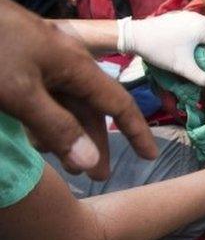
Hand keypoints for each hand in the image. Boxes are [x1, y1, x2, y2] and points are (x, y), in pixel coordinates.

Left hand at [0, 0, 156, 179]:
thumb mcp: (21, 93)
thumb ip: (56, 127)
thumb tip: (90, 161)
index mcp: (77, 66)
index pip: (118, 103)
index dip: (136, 131)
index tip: (150, 157)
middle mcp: (65, 63)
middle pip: (90, 109)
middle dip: (94, 144)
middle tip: (97, 178)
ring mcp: (40, 61)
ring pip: (64, 105)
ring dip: (67, 137)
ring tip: (66, 166)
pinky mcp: (19, 62)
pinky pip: (42, 98)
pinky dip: (44, 122)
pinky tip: (36, 139)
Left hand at [119, 11, 204, 86]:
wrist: (136, 36)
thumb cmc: (161, 50)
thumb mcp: (182, 67)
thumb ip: (200, 77)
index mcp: (203, 30)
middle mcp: (199, 19)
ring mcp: (189, 15)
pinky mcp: (180, 15)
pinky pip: (199, 22)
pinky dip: (203, 30)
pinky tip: (197, 40)